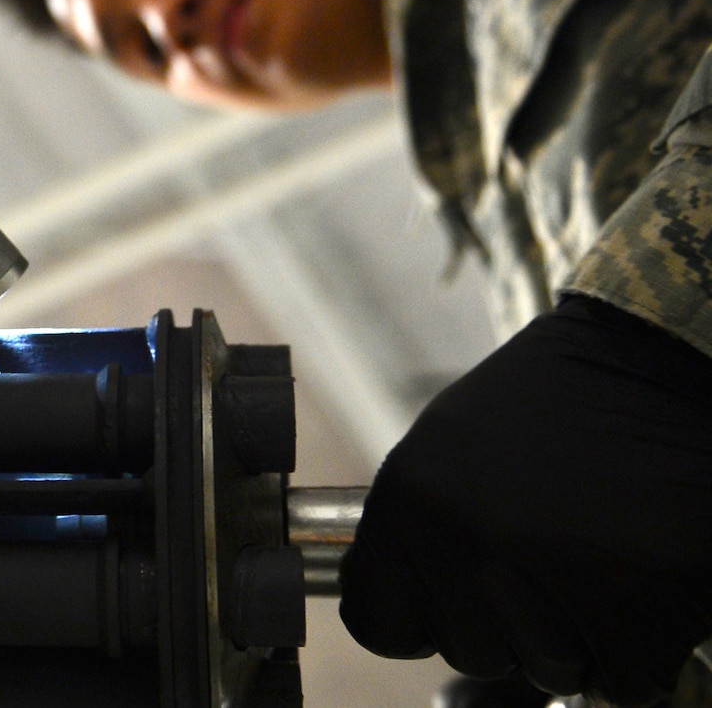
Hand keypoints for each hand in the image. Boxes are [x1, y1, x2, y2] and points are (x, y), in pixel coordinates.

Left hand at [339, 296, 711, 705]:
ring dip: (577, 632)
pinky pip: (622, 678)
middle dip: (507, 622)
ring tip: (597, 551)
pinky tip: (641, 572)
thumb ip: (417, 528)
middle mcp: (468, 542)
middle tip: (549, 550)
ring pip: (547, 669)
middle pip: (467, 651)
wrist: (665, 366)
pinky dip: (638, 643)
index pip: (377, 621)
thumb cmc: (563, 402)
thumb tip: (391, 604)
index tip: (450, 598)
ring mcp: (552, 583)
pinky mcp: (637, 618)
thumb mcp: (452, 443)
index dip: (419, 617)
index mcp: (411, 498)